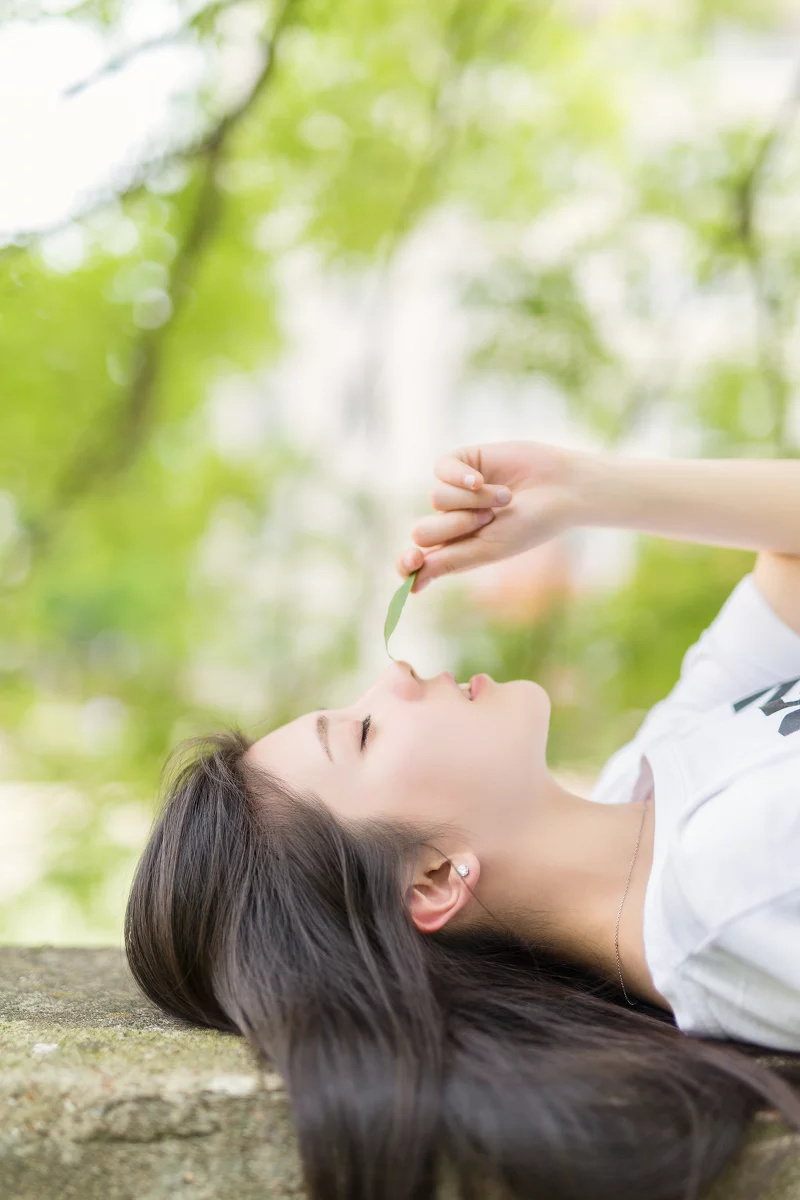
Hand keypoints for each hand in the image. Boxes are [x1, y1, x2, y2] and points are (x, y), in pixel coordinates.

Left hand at [396, 441, 583, 591]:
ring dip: (472, 500)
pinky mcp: (462, 462)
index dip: (408, 563)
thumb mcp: (489, 549)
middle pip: (423, 530)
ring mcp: (455, 491)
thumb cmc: (531, 525)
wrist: (562, 488)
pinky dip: (461, 476)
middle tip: (487, 521)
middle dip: (455, 527)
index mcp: (457, 550)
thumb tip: (411, 584)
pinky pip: (441, 469)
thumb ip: (449, 563)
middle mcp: (451, 522)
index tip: (413, 559)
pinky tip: (481, 479)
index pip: (416, 562)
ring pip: (436, 498)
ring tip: (504, 498)